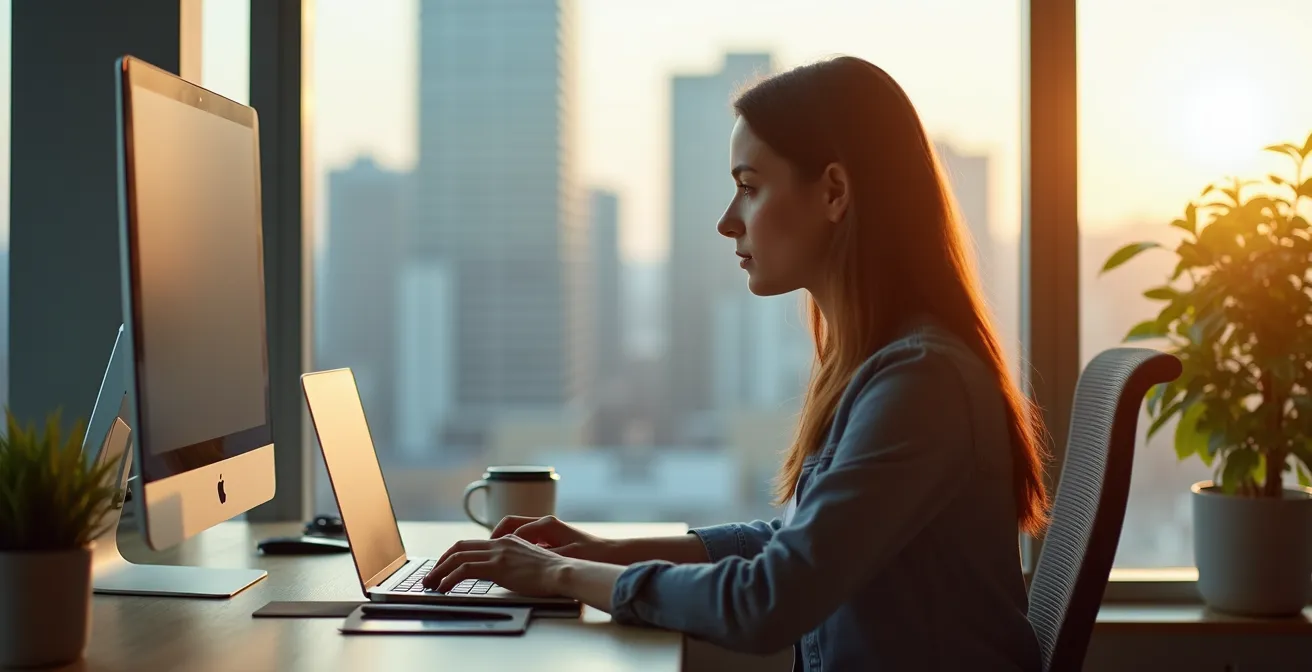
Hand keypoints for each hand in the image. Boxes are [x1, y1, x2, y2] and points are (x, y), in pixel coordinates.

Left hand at [421, 535, 570, 595]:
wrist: (562, 571)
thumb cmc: (550, 573)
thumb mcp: (527, 562)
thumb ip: (510, 563)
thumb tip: (498, 574)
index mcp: (506, 540)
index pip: (471, 544)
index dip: (453, 555)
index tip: (443, 567)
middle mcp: (499, 543)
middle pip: (459, 547)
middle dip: (440, 562)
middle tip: (430, 576)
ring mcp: (497, 553)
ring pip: (457, 557)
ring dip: (439, 571)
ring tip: (430, 584)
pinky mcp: (497, 565)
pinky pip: (465, 570)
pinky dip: (449, 579)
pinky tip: (443, 588)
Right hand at [490, 515, 610, 561]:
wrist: (611, 554)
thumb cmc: (591, 555)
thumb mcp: (564, 557)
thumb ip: (541, 556)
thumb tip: (519, 555)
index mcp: (546, 525)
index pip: (512, 528)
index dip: (497, 540)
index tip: (488, 552)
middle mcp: (545, 523)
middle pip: (511, 524)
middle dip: (495, 537)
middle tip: (483, 551)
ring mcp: (548, 529)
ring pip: (517, 531)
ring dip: (504, 541)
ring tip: (493, 556)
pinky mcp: (551, 537)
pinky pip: (527, 538)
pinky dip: (516, 546)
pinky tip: (512, 561)